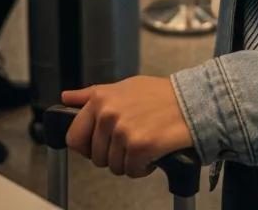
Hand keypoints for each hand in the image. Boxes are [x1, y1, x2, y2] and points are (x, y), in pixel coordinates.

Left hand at [62, 77, 193, 178]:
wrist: (191, 101)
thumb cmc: (159, 95)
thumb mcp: (124, 87)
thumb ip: (92, 94)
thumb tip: (66, 97)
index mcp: (100, 98)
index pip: (74, 137)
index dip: (88, 146)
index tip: (103, 144)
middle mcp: (108, 114)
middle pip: (96, 157)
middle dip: (113, 154)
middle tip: (132, 140)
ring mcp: (123, 131)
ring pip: (114, 166)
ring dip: (129, 161)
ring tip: (145, 142)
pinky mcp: (139, 146)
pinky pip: (132, 171)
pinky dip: (143, 168)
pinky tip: (153, 151)